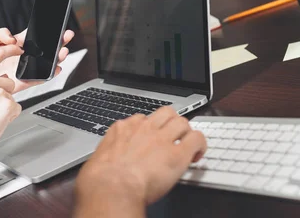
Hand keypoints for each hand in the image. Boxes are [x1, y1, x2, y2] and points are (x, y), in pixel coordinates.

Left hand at [0, 29, 74, 92]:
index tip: (54, 26)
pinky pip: (36, 80)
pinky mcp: (19, 83)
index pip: (32, 37)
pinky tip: (54, 70)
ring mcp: (20, 70)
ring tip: (63, 52)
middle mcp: (19, 58)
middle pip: (43, 50)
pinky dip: (47, 76)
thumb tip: (12, 38)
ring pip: (43, 64)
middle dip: (56, 43)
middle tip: (66, 36)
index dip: (44, 32)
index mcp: (12, 45)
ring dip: (55, 58)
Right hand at [74, 108, 206, 217]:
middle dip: (171, 124)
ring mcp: (161, 138)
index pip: (141, 119)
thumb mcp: (100, 158)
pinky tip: (197, 155)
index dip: (150, 130)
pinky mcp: (177, 154)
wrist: (111, 187)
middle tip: (173, 138)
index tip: (152, 139)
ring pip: (182, 121)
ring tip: (186, 145)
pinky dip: (199, 145)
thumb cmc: (100, 180)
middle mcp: (143, 128)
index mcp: (123, 129)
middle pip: (165, 113)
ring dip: (185, 132)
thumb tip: (110, 161)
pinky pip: (196, 139)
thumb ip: (110, 152)